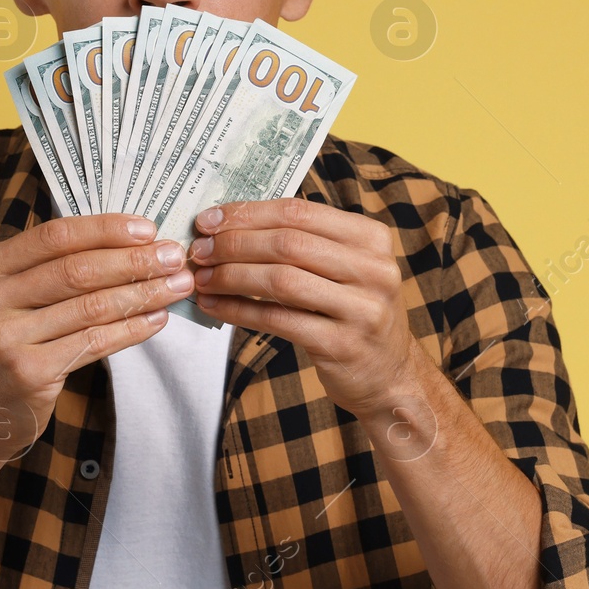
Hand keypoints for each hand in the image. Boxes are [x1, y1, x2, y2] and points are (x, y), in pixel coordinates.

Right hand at [0, 213, 193, 460]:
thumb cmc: (10, 343)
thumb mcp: (12, 297)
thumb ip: (52, 267)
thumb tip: (131, 240)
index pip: (55, 237)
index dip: (105, 230)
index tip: (147, 228)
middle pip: (77, 270)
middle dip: (133, 261)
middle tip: (174, 257)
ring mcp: (5, 338)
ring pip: (91, 306)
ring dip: (143, 293)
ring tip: (177, 286)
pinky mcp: (28, 372)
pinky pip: (94, 342)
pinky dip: (132, 329)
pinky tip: (157, 319)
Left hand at [187, 198, 420, 417]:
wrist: (389, 376)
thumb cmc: (353, 314)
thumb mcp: (346, 269)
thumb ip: (304, 243)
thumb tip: (229, 223)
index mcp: (371, 238)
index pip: (300, 212)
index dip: (249, 213)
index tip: (209, 220)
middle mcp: (373, 270)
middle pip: (288, 243)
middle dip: (234, 244)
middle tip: (199, 251)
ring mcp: (361, 309)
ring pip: (280, 280)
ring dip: (231, 276)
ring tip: (202, 279)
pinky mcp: (342, 345)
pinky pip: (277, 320)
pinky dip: (239, 311)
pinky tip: (216, 306)